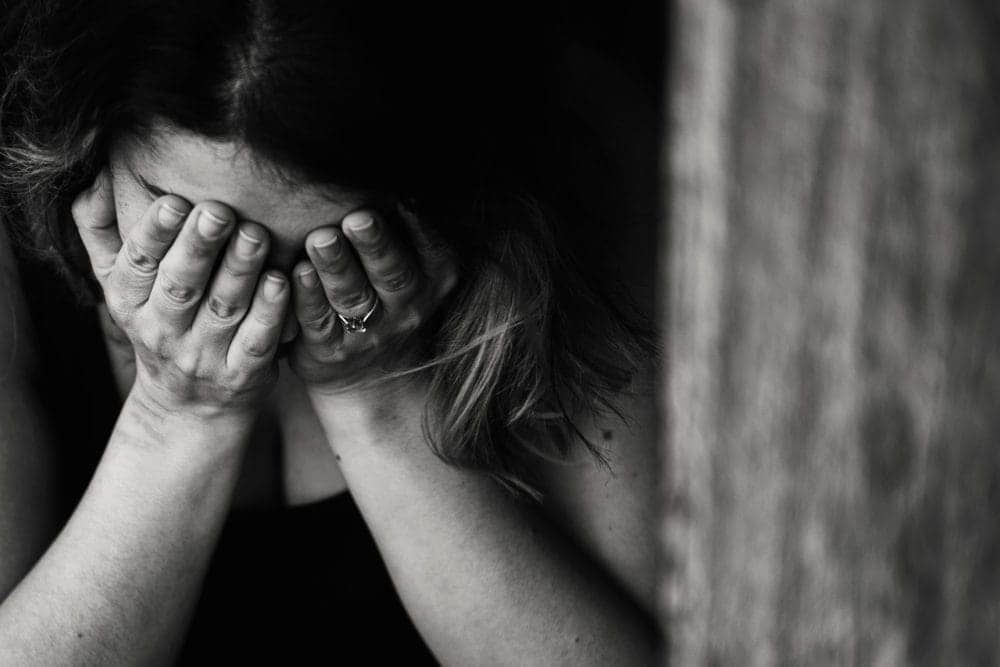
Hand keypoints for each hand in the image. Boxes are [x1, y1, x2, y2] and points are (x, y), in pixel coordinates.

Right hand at [72, 169, 289, 417]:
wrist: (189, 405)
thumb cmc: (158, 322)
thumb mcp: (119, 283)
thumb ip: (101, 230)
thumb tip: (95, 175)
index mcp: (129, 302)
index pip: (138, 264)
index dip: (154, 233)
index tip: (173, 200)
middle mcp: (162, 331)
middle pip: (181, 285)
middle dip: (199, 247)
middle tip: (219, 211)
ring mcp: (204, 356)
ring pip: (223, 309)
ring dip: (240, 270)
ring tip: (256, 234)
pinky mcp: (242, 374)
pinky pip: (257, 341)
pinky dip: (269, 312)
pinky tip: (282, 281)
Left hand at [288, 203, 456, 394]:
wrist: (372, 370)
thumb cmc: (388, 292)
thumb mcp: (415, 261)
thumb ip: (407, 222)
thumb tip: (390, 149)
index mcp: (434, 276)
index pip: (430, 248)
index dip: (417, 224)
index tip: (403, 195)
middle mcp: (408, 305)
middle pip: (392, 274)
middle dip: (375, 245)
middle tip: (357, 218)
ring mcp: (371, 332)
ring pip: (354, 298)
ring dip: (336, 268)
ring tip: (320, 240)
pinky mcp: (331, 349)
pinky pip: (318, 323)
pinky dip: (307, 298)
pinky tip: (293, 274)